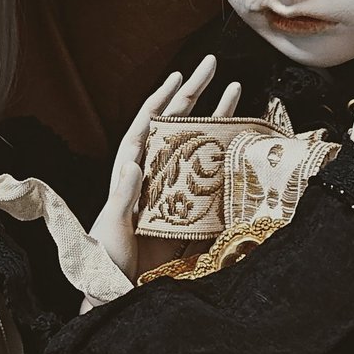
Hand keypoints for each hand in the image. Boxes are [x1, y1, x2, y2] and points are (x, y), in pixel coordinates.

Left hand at [87, 55, 240, 294]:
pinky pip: (212, 175)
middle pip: (175, 124)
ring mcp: (174, 188)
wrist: (123, 290)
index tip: (177, 77)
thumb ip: (123, 195)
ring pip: (197, 143)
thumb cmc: (110, 259)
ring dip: (215, 115)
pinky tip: (243, 139)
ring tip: (236, 88)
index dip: (161, 100)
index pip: (146, 126)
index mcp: (130, 172)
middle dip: (193, 92)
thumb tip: (133, 159)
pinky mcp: (192, 208)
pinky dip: (227, 155)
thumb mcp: (113, 226)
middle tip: (211, 64)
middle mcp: (154, 173)